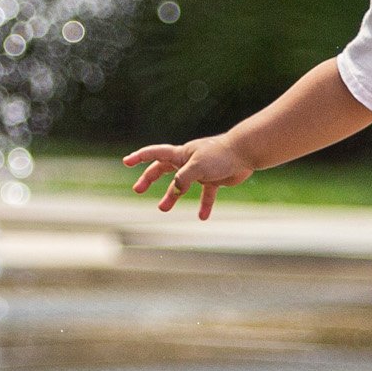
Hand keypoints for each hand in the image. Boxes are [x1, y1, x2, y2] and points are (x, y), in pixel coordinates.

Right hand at [123, 136, 254, 218]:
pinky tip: (202, 217)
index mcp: (181, 153)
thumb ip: (183, 180)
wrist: (245, 153)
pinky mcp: (214, 179)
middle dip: (149, 178)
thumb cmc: (220, 156)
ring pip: (182, 185)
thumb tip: (174, 192)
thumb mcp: (197, 167)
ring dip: (172, 196)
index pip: (155, 154)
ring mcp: (200, 171)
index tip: (126, 162)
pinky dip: (204, 205)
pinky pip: (206, 194)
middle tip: (137, 190)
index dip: (140, 157)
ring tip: (163, 209)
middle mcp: (188, 161)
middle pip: (163, 169)